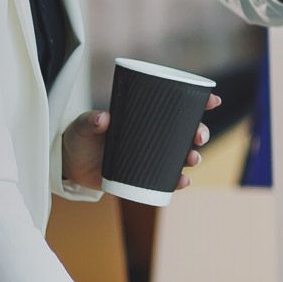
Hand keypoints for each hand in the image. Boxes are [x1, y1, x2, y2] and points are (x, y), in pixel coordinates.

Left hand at [61, 93, 224, 191]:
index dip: (198, 102)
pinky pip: (166, 179)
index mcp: (143, 116)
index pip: (175, 106)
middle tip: (199, 136)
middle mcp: (151, 136)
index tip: (213, 100)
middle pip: (185, 132)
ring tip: (193, 159)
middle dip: (200, 132)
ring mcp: (149, 156)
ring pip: (180, 156)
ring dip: (192, 157)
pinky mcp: (143, 176)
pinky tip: (183, 181)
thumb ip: (91, 121)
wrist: (69, 164)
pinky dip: (177, 181)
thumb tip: (103, 118)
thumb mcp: (83, 125)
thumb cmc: (79, 137)